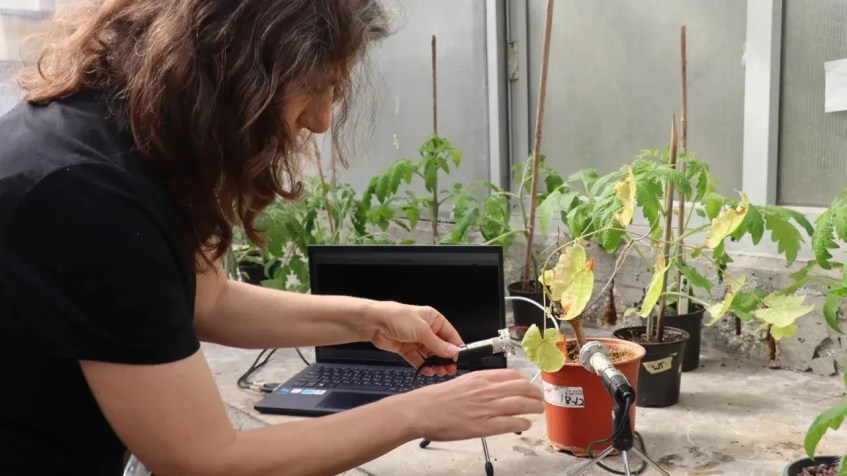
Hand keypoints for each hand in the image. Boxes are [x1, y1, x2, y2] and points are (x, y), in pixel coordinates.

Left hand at [366, 301, 462, 376]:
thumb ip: (438, 344)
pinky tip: (427, 371)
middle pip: (440, 347)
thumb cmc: (397, 318)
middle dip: (445, 358)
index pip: (450, 334)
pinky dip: (423, 366)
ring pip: (430, 355)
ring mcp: (416, 339)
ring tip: (439, 372)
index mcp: (433, 319)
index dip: (455, 347)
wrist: (374, 323)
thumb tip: (453, 352)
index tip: (459, 359)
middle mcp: (426, 329)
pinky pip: (418, 359)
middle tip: (450, 370)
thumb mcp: (422, 330)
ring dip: (435, 364)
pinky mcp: (406, 348)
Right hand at [394, 369, 543, 440]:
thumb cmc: (437, 398)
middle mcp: (487, 390)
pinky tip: (525, 425)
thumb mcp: (461, 382)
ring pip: (521, 404)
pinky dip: (522, 424)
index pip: (513, 374)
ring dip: (534, 408)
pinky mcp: (483, 426)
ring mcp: (486, 408)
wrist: (421, 411)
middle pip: (522, 388)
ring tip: (538, 411)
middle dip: (535, 394)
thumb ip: (480, 384)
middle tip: (539, 399)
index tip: (530, 385)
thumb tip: (495, 388)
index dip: (526, 381)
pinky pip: (511, 423)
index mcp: (480, 377)